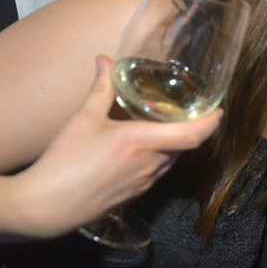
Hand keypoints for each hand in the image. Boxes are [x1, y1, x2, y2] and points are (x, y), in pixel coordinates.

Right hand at [10, 56, 221, 237]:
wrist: (48, 206)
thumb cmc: (65, 161)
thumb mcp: (83, 119)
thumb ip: (100, 89)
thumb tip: (105, 61)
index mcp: (142, 142)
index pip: (193, 134)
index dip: (211, 122)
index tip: (219, 110)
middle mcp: (151, 164)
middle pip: (184, 145)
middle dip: (190, 128)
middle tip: (187, 110)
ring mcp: (145, 182)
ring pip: (171, 159)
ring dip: (173, 143)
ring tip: (164, 125)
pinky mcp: (135, 194)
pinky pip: (157, 172)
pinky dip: (159, 157)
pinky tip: (142, 149)